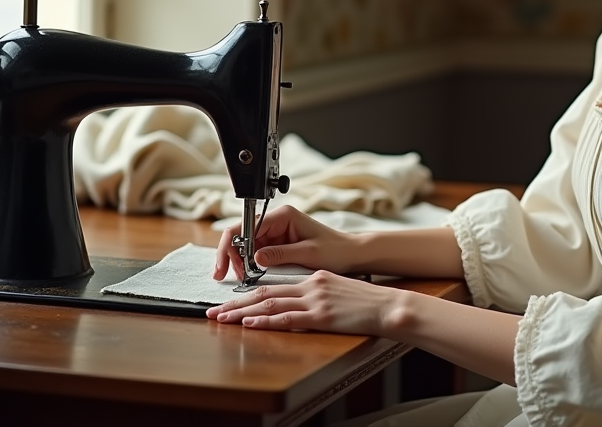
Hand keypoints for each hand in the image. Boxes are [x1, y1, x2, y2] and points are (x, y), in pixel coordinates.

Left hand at [205, 272, 409, 334]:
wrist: (387, 305)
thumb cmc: (366, 301)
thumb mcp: (338, 289)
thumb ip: (316, 293)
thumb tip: (298, 302)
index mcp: (314, 278)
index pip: (274, 286)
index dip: (249, 294)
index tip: (230, 302)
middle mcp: (311, 285)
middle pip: (265, 293)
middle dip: (236, 304)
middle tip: (214, 312)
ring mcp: (315, 300)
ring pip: (271, 305)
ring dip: (242, 313)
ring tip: (223, 319)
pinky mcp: (322, 316)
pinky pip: (288, 319)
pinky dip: (266, 321)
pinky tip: (251, 324)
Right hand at [213, 205, 357, 280]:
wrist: (351, 254)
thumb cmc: (336, 249)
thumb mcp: (308, 253)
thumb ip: (280, 254)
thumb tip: (254, 258)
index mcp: (283, 216)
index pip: (245, 226)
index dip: (232, 246)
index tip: (227, 266)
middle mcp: (277, 220)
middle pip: (241, 234)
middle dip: (230, 254)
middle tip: (223, 274)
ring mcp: (275, 232)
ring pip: (245, 244)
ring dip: (238, 261)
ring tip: (237, 277)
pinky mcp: (277, 244)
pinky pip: (255, 252)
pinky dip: (247, 264)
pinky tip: (245, 274)